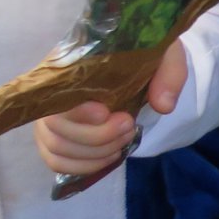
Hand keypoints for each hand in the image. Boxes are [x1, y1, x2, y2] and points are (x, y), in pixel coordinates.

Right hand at [34, 42, 187, 173]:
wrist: (138, 60)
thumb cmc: (145, 54)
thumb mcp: (165, 53)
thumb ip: (168, 73)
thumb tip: (163, 106)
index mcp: (71, 64)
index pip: (54, 95)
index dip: (78, 111)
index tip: (107, 112)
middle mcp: (51, 92)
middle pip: (54, 127)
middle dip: (97, 136)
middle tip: (128, 125)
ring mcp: (50, 117)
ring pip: (56, 148)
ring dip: (95, 152)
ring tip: (124, 138)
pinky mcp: (56, 137)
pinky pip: (56, 161)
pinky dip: (84, 165)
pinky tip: (111, 154)